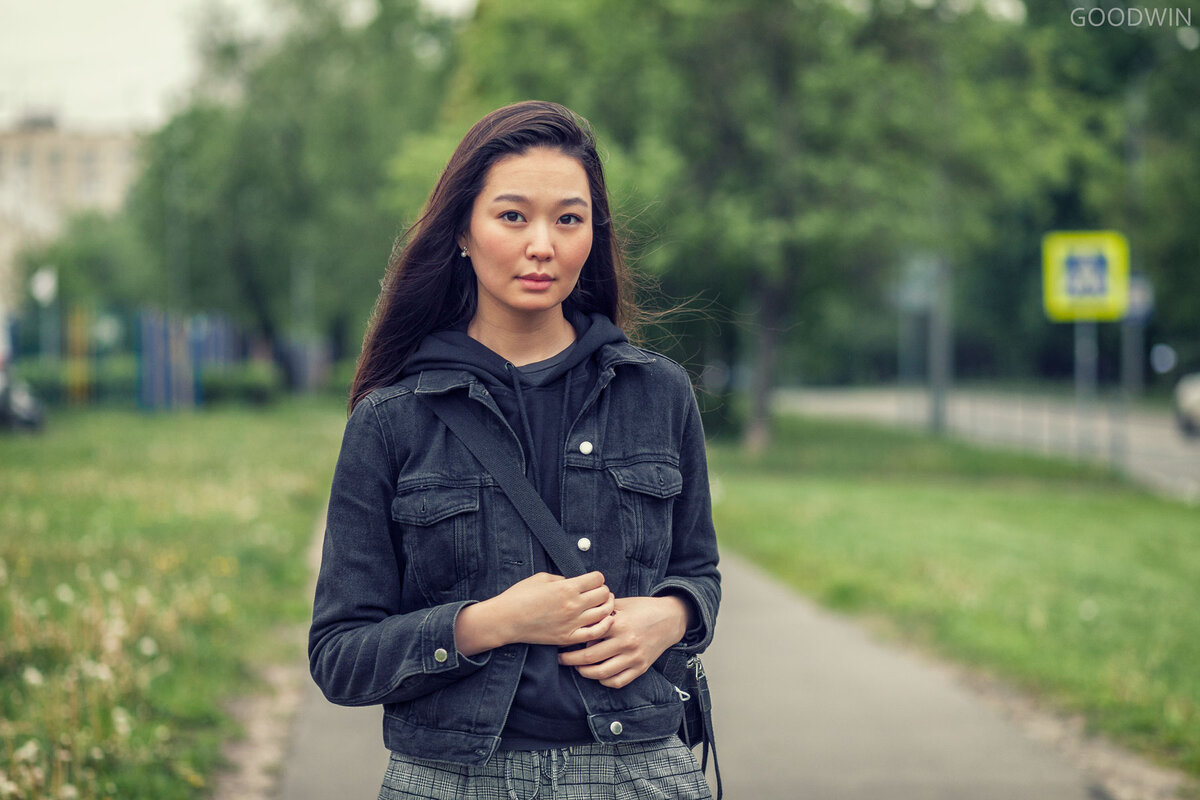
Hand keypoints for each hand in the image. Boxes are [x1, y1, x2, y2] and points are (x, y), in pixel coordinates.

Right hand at [455, 571, 614, 655]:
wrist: (505, 620)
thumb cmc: (520, 596)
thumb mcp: (542, 578)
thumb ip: (564, 579)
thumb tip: (578, 583)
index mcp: (567, 587)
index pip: (598, 579)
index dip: (597, 577)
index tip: (593, 580)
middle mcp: (573, 605)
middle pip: (604, 594)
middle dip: (603, 590)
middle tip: (598, 592)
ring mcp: (572, 623)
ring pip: (604, 613)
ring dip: (607, 606)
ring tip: (603, 604)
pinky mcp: (568, 637)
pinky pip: (595, 633)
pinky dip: (604, 626)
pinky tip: (605, 621)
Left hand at [556, 595, 688, 688]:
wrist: (670, 618)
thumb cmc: (642, 608)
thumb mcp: (621, 604)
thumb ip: (601, 613)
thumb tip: (578, 621)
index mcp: (618, 624)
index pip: (587, 638)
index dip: (570, 642)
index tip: (560, 642)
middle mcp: (626, 642)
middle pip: (590, 658)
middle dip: (570, 660)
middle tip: (561, 658)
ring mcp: (634, 657)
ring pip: (602, 673)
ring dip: (584, 673)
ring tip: (577, 667)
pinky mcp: (641, 668)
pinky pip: (618, 681)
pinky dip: (604, 681)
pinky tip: (597, 674)